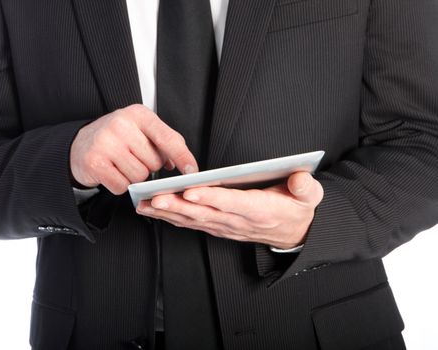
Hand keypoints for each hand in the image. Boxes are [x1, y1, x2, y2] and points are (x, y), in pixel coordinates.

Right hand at [70, 104, 197, 193]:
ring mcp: (106, 143)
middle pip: (154, 162)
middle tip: (133, 158)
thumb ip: (164, 141)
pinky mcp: (95, 162)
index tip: (192, 171)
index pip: (168, 138)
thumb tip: (181, 163)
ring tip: (122, 164)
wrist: (81, 144)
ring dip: (134, 177)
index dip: (183, 157)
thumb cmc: (117, 138)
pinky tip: (112, 172)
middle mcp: (121, 125)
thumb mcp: (141, 129)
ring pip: (139, 176)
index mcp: (138, 114)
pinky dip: (120, 185)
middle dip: (148, 166)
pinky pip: (122, 186)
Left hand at [136, 172, 323, 248]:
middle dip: (177, 206)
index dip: (210, 198)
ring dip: (168, 213)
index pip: (231, 203)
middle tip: (154, 198)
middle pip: (204, 213)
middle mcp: (237, 221)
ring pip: (193, 220)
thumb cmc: (297, 209)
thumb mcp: (310, 197)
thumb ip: (306, 188)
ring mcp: (226, 227)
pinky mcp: (218, 227)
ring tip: (145, 204)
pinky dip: (172, 218)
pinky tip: (155, 212)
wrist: (294, 232)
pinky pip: (192, 224)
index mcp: (259, 210)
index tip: (189, 192)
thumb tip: (299, 179)